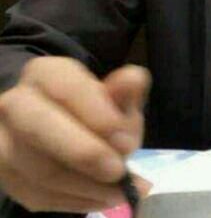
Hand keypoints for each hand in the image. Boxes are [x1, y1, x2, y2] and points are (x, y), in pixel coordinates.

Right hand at [0, 57, 150, 212]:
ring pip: (37, 169)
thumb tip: (133, 80)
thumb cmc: (95, 109)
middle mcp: (14, 103)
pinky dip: (74, 201)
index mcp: (45, 73)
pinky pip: (35, 196)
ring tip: (121, 190)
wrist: (64, 130)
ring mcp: (2, 142)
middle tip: (119, 171)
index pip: (66, 89)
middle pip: (40, 127)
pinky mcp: (3, 177)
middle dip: (85, 153)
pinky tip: (102, 198)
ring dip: (85, 186)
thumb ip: (125, 89)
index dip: (97, 114)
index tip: (127, 140)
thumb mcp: (115, 96)